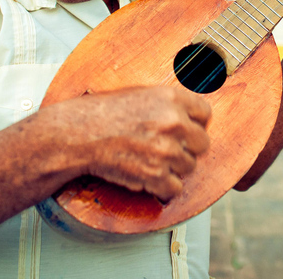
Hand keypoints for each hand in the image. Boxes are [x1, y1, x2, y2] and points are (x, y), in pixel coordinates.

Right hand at [48, 86, 210, 201]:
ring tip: (151, 160)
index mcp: (172, 98)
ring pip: (189, 166)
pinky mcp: (156, 175)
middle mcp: (174, 122)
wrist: (78, 135)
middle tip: (167, 148)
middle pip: (202, 143)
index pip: (205, 113)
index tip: (186, 129)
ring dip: (173, 168)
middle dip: (186, 147)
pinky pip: (175, 188)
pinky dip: (162, 188)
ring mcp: (166, 150)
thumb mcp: (140, 94)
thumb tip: (189, 113)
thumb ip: (168, 103)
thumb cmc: (102, 113)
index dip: (195, 123)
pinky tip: (148, 177)